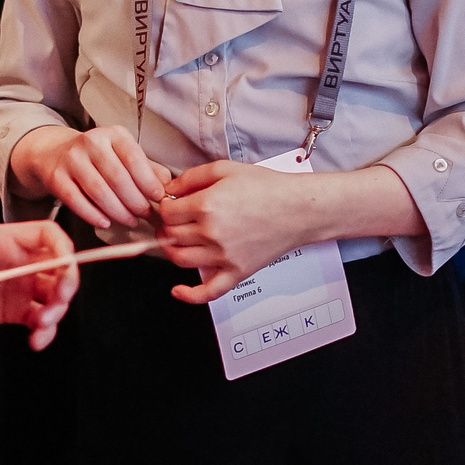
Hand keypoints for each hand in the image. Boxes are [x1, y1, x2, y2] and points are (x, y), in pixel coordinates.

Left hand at [0, 220, 81, 349]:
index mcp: (6, 240)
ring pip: (54, 296)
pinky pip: (40, 319)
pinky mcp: (17, 310)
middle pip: (59, 266)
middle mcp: (20, 262)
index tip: (66, 265)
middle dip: (66, 284)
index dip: (62, 246)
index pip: (46, 234)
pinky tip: (36, 341)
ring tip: (41, 325)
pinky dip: (44, 332)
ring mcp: (21, 287)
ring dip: (56, 312)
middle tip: (58, 300)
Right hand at [8, 124, 170, 230]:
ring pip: (99, 191)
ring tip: (130, 220)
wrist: (55, 153)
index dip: (148, 182)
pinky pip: (77, 201)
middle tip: (145, 215)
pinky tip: (106, 222)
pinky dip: (94, 215)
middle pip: (118, 178)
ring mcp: (71, 159)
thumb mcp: (123, 155)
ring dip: (118, 211)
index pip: (134, 158)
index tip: (159, 199)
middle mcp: (91, 142)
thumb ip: (147, 168)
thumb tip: (168, 185)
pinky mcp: (56, 177)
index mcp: (113, 134)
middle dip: (135, 201)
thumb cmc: (97, 158)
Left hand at [157, 159, 324, 302]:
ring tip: (177, 241)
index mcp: (207, 205)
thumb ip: (191, 177)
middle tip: (176, 220)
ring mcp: (223, 256)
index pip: (167, 212)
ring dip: (171, 250)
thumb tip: (169, 190)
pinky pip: (208, 292)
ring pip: (180, 260)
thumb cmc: (268, 188)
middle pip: (170, 235)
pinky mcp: (236, 272)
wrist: (299, 208)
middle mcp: (212, 233)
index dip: (165, 207)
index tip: (173, 205)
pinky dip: (189, 295)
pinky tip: (178, 290)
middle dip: (168, 225)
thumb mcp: (225, 169)